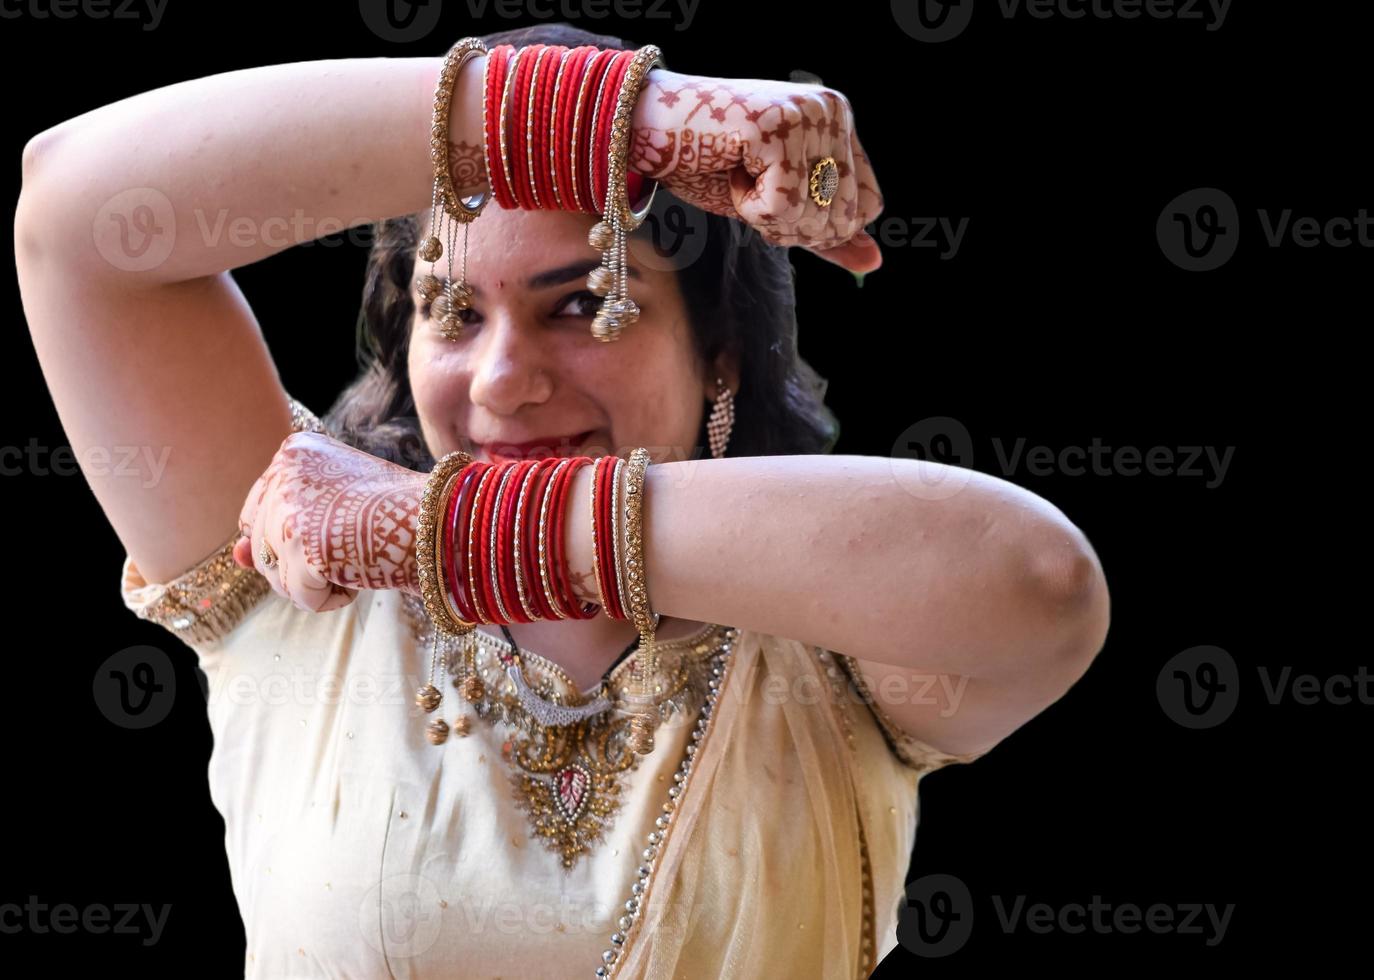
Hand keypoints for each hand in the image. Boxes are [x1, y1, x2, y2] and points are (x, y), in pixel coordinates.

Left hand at [233, 431, 428, 612]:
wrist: (443, 520)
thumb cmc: (401, 512)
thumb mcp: (335, 504)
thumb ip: (281, 522)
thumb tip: (236, 557)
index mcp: (294, 451)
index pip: (261, 510)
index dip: (296, 534)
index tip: (341, 525)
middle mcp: (283, 473)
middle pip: (261, 545)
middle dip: (300, 559)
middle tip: (351, 542)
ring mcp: (289, 510)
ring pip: (276, 575)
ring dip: (316, 580)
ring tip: (357, 556)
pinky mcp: (301, 548)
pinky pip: (301, 598)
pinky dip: (331, 598)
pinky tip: (360, 574)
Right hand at [630, 69, 883, 273]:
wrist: (646, 126)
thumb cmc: (708, 161)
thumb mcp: (775, 203)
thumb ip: (823, 231)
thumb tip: (874, 263)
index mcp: (838, 120)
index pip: (866, 208)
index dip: (817, 227)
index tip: (774, 200)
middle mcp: (830, 110)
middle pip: (841, 219)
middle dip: (790, 225)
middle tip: (752, 189)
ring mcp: (804, 115)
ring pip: (811, 216)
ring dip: (765, 216)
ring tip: (739, 175)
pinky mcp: (774, 129)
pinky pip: (779, 207)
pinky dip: (747, 206)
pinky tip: (730, 170)